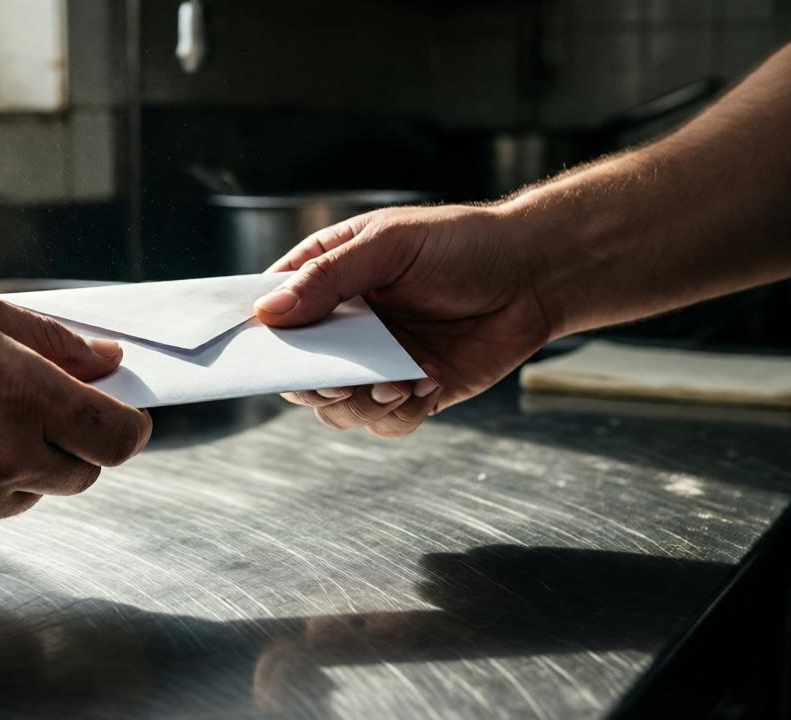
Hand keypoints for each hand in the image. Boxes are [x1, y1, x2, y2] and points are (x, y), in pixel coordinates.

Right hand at [0, 280, 151, 546]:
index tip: (125, 418)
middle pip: (82, 475)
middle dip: (74, 445)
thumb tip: (106, 361)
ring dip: (19, 467)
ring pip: (29, 496)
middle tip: (37, 410)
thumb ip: (50, 340)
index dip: (130, 428)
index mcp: (17, 396)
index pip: (115, 438)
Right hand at [253, 205, 552, 436]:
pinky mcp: (413, 392)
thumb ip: (329, 277)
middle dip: (310, 385)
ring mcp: (377, 362)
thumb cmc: (461, 244)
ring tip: (392, 384)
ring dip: (358, 404)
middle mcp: (346, 327)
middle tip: (332, 381)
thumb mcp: (388, 246)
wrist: (534, 274)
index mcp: (328, 280)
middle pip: (297, 372)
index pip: (272, 312)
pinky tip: (426, 385)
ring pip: (337, 408)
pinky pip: (386, 422)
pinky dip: (399, 414)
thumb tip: (268, 312)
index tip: (256, 354)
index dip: (259, 336)